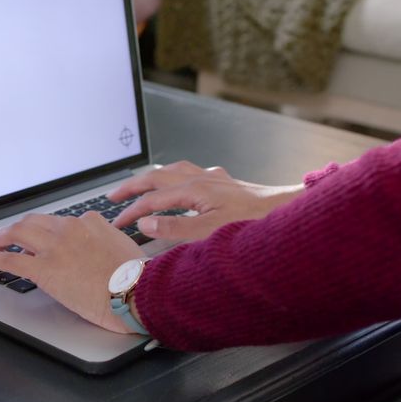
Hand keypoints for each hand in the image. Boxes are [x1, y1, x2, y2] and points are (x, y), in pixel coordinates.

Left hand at [0, 212, 144, 332]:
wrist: (136, 291)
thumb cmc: (137, 278)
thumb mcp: (123, 249)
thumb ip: (105, 244)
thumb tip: (97, 254)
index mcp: (90, 222)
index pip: (60, 222)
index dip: (47, 232)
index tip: (42, 240)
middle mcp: (69, 228)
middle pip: (34, 222)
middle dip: (18, 229)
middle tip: (8, 237)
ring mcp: (54, 247)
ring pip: (17, 233)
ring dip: (0, 237)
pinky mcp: (43, 269)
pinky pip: (9, 259)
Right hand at [109, 161, 304, 240]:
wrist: (286, 213)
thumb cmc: (254, 224)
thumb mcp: (209, 232)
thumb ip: (174, 228)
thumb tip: (145, 223)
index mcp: (194, 190)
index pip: (152, 200)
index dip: (131, 211)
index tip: (117, 222)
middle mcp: (202, 179)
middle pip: (157, 176)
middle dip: (133, 186)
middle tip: (114, 196)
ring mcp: (214, 179)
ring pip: (174, 170)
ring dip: (153, 177)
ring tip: (140, 185)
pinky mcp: (225, 183)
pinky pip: (192, 172)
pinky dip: (177, 176)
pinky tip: (182, 184)